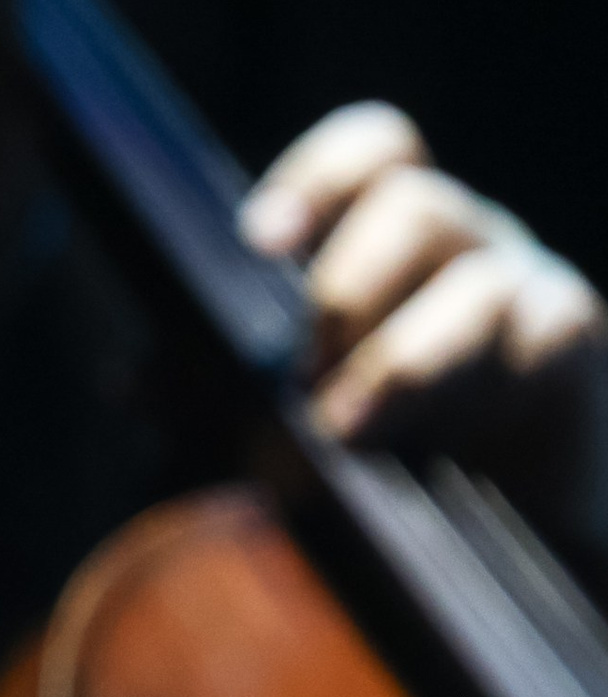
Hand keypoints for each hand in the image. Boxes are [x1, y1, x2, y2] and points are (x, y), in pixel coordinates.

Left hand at [241, 102, 607, 552]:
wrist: (509, 539)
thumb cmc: (392, 459)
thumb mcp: (290, 419)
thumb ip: (214, 395)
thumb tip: (132, 380)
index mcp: (389, 243)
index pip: (375, 157)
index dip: (320, 178)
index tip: (258, 239)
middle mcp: (462, 251)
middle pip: (416, 207)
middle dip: (345, 285)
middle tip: (303, 368)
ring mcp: (524, 296)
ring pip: (477, 284)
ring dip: (400, 357)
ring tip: (343, 428)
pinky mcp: (570, 355)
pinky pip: (543, 338)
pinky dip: (471, 388)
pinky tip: (425, 444)